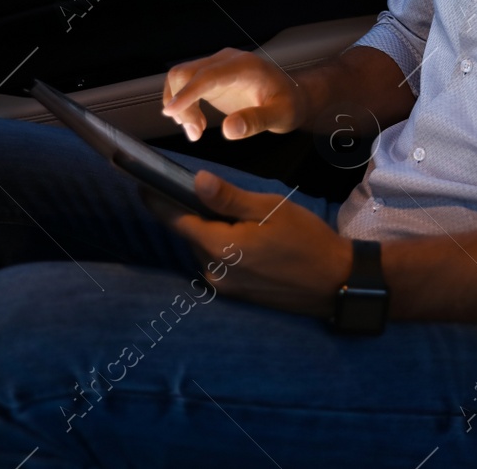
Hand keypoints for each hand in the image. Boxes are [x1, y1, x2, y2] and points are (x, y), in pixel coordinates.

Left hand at [147, 171, 352, 316]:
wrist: (335, 281)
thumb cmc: (306, 239)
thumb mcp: (269, 209)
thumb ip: (228, 198)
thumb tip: (196, 181)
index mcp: (219, 247)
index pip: (176, 221)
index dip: (157, 201)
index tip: (141, 184)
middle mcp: (214, 271)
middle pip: (191, 235)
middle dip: (191, 213)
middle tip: (196, 189)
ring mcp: (225, 286)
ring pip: (206, 249)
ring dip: (210, 231)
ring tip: (231, 212)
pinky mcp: (238, 295)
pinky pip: (219, 263)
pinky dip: (223, 246)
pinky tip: (243, 235)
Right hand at [161, 47, 307, 141]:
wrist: (292, 96)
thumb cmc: (289, 104)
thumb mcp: (280, 116)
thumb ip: (256, 121)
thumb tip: (229, 129)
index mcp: (244, 66)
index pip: (207, 75)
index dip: (187, 93)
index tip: (171, 112)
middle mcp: (227, 61)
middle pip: (186, 73)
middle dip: (181, 105)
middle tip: (195, 133)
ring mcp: (217, 66)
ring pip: (180, 78)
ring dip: (179, 106)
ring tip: (196, 131)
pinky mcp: (211, 76)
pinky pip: (184, 84)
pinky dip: (182, 104)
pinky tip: (195, 123)